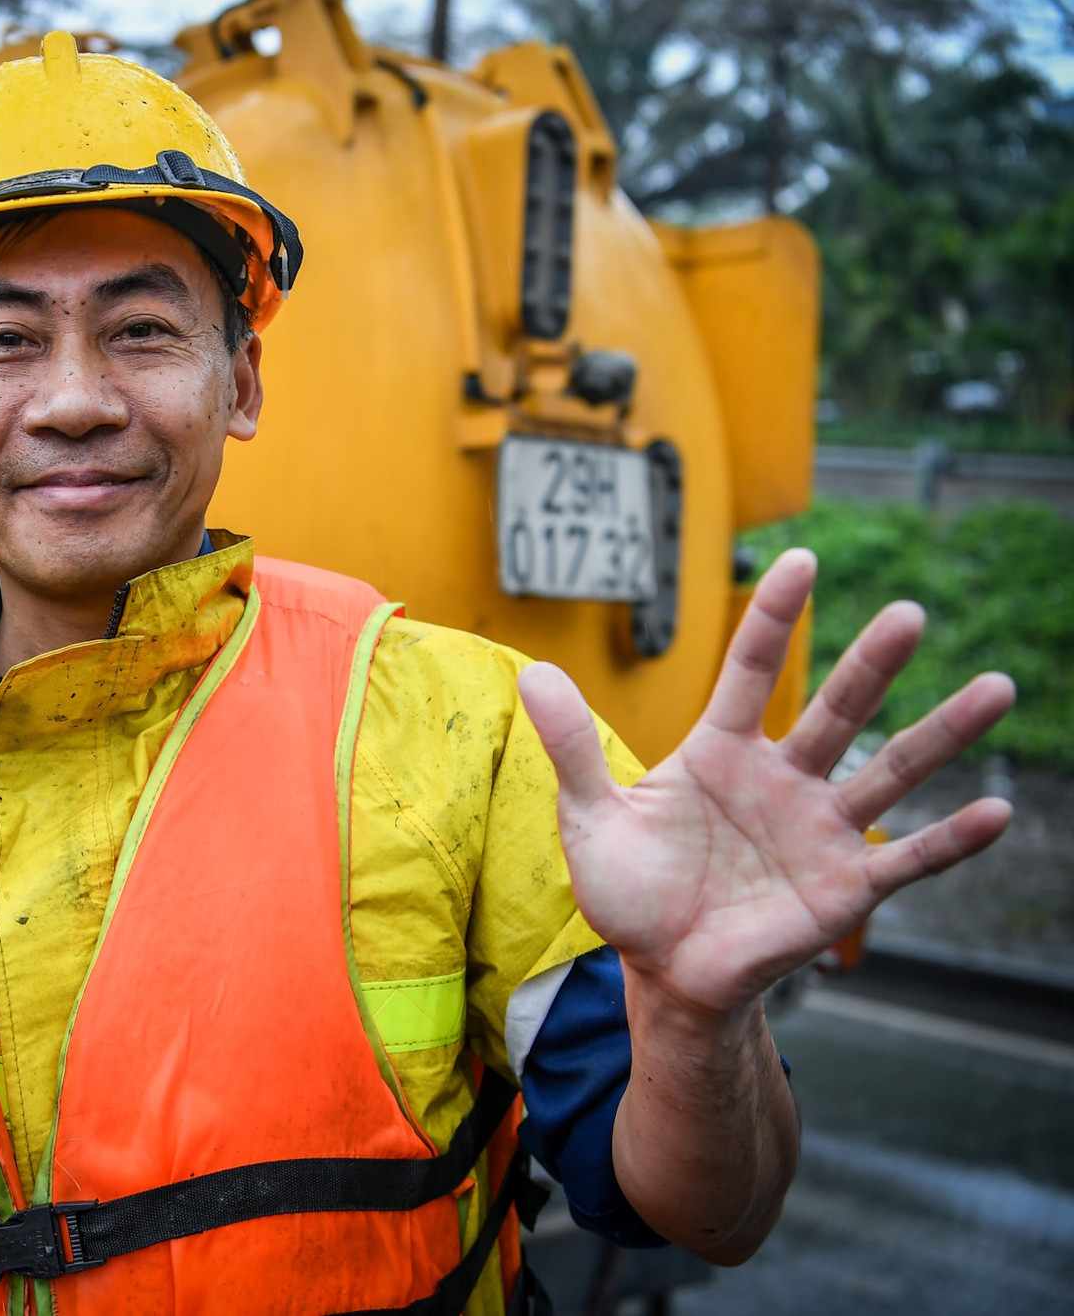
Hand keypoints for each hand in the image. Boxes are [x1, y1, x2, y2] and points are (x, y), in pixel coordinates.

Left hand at [519, 548, 1014, 1017]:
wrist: (664, 974)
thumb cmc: (630, 893)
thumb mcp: (591, 817)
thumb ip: (572, 747)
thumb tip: (534, 672)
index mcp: (720, 752)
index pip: (750, 670)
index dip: (773, 618)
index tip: (801, 559)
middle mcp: (781, 779)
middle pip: (835, 709)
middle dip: (872, 663)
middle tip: (911, 613)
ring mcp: (818, 830)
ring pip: (890, 770)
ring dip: (943, 733)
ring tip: (998, 686)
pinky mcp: (843, 887)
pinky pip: (906, 858)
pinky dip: (951, 839)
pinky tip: (999, 812)